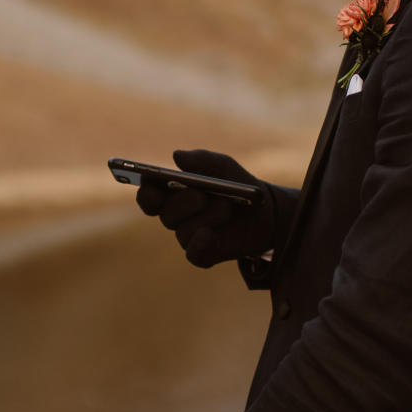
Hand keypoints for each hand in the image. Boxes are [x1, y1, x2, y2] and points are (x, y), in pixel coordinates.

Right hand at [136, 149, 274, 266]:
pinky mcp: (204, 254)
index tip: (151, 183)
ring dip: (207, 218)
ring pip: (184, 232)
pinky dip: (200, 244)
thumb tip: (177, 156)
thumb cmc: (237, 185)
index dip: (147, 193)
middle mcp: (177, 217)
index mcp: (173, 194)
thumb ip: (202, 159)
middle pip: (166, 215)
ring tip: (227, 207)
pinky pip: (194, 254)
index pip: (149, 197)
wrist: (265, 211)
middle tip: (201, 196)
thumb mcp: (224, 167)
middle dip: (182, 204)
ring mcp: (189, 236)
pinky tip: (209, 235)